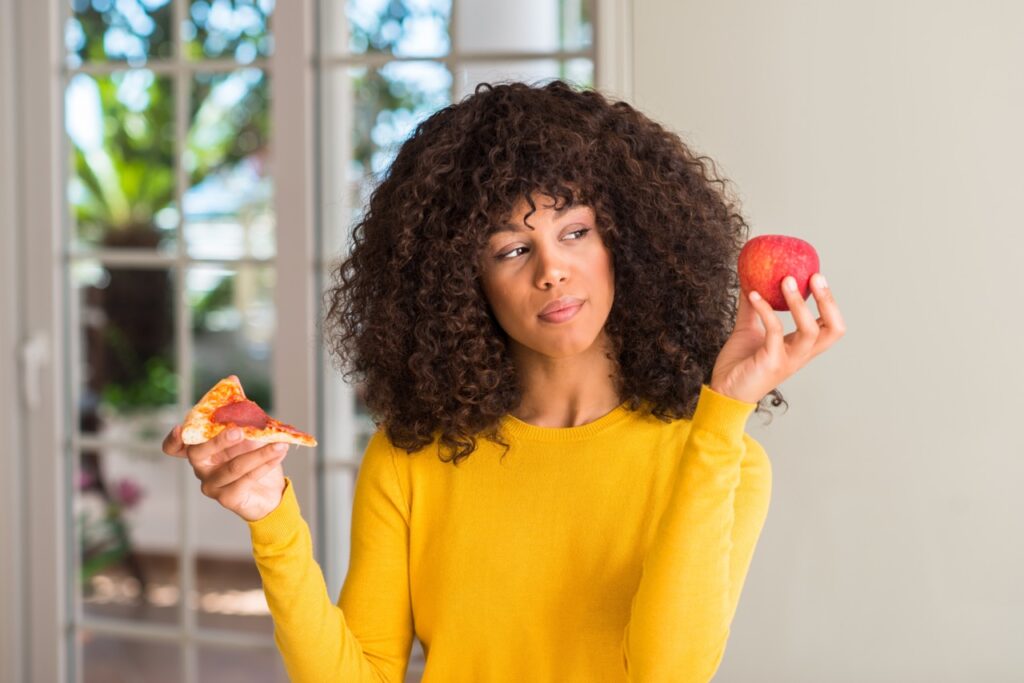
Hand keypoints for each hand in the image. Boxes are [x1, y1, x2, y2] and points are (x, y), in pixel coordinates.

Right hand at [162, 425, 288, 521]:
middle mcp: (202, 467)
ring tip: (279, 444)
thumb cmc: (255, 459)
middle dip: (219, 440)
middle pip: (199, 453)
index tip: (179, 429)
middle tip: (239, 431)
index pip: (175, 448)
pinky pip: (247, 479)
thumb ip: (242, 416)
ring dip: (259, 453)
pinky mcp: (227, 498)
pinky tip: (279, 453)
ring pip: (234, 466)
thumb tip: (236, 388)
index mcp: (202, 449)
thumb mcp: (249, 435)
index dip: (173, 440)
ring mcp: (212, 485)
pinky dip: (266, 464)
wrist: (272, 491)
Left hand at [710, 273, 845, 403]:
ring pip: (810, 331)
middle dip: (828, 301)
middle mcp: (801, 354)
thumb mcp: (749, 330)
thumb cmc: (740, 365)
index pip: (830, 326)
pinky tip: (753, 295)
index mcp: (801, 347)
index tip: (816, 277)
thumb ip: (753, 309)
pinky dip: (766, 310)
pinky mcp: (772, 362)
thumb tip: (751, 281)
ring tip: (785, 280)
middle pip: (833, 329)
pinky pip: (774, 331)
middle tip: (814, 276)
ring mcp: (789, 360)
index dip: (830, 302)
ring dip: (799, 303)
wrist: (724, 392)